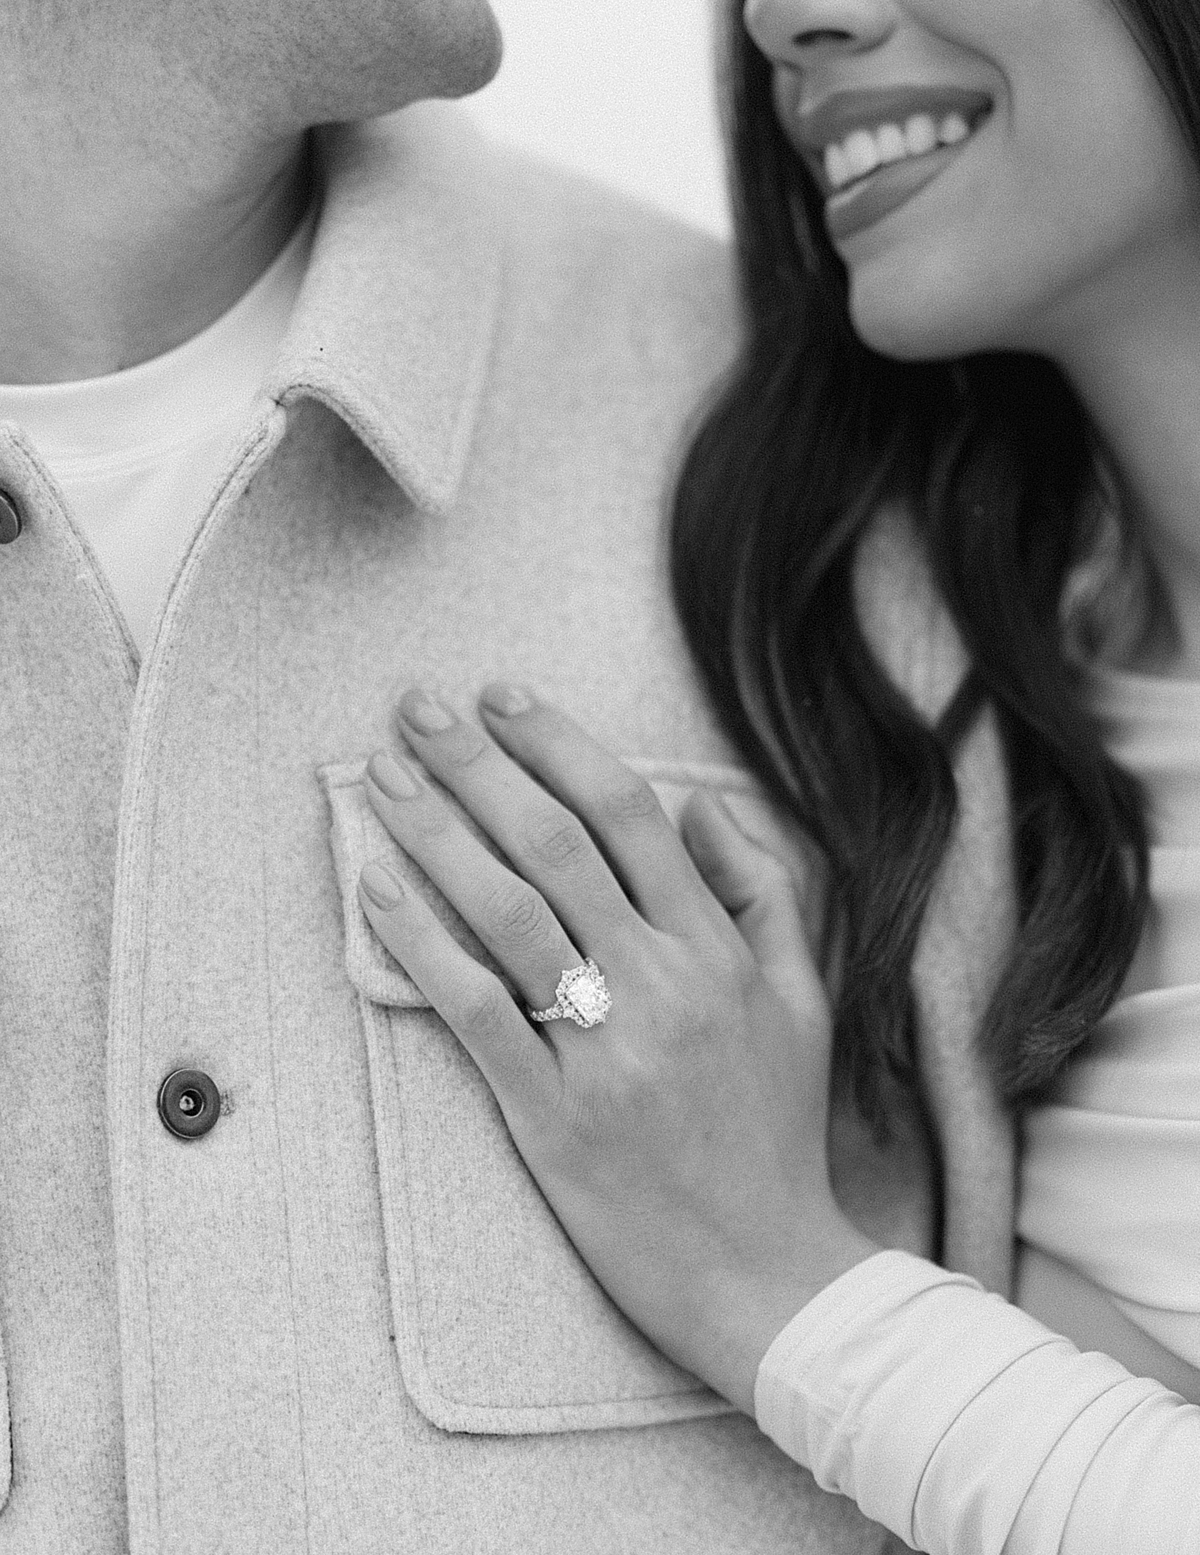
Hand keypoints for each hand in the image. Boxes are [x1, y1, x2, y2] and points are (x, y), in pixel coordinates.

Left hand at [356, 685, 876, 1412]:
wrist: (762, 1275)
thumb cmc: (776, 1130)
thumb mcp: (802, 1001)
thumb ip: (764, 892)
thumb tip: (703, 803)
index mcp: (718, 950)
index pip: (630, 815)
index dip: (560, 743)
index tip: (504, 696)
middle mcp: (660, 985)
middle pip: (555, 845)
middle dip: (479, 763)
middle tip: (419, 705)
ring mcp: (602, 1051)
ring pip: (507, 914)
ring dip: (436, 833)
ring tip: (384, 774)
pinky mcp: (549, 1116)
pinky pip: (475, 1012)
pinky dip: (421, 945)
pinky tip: (376, 890)